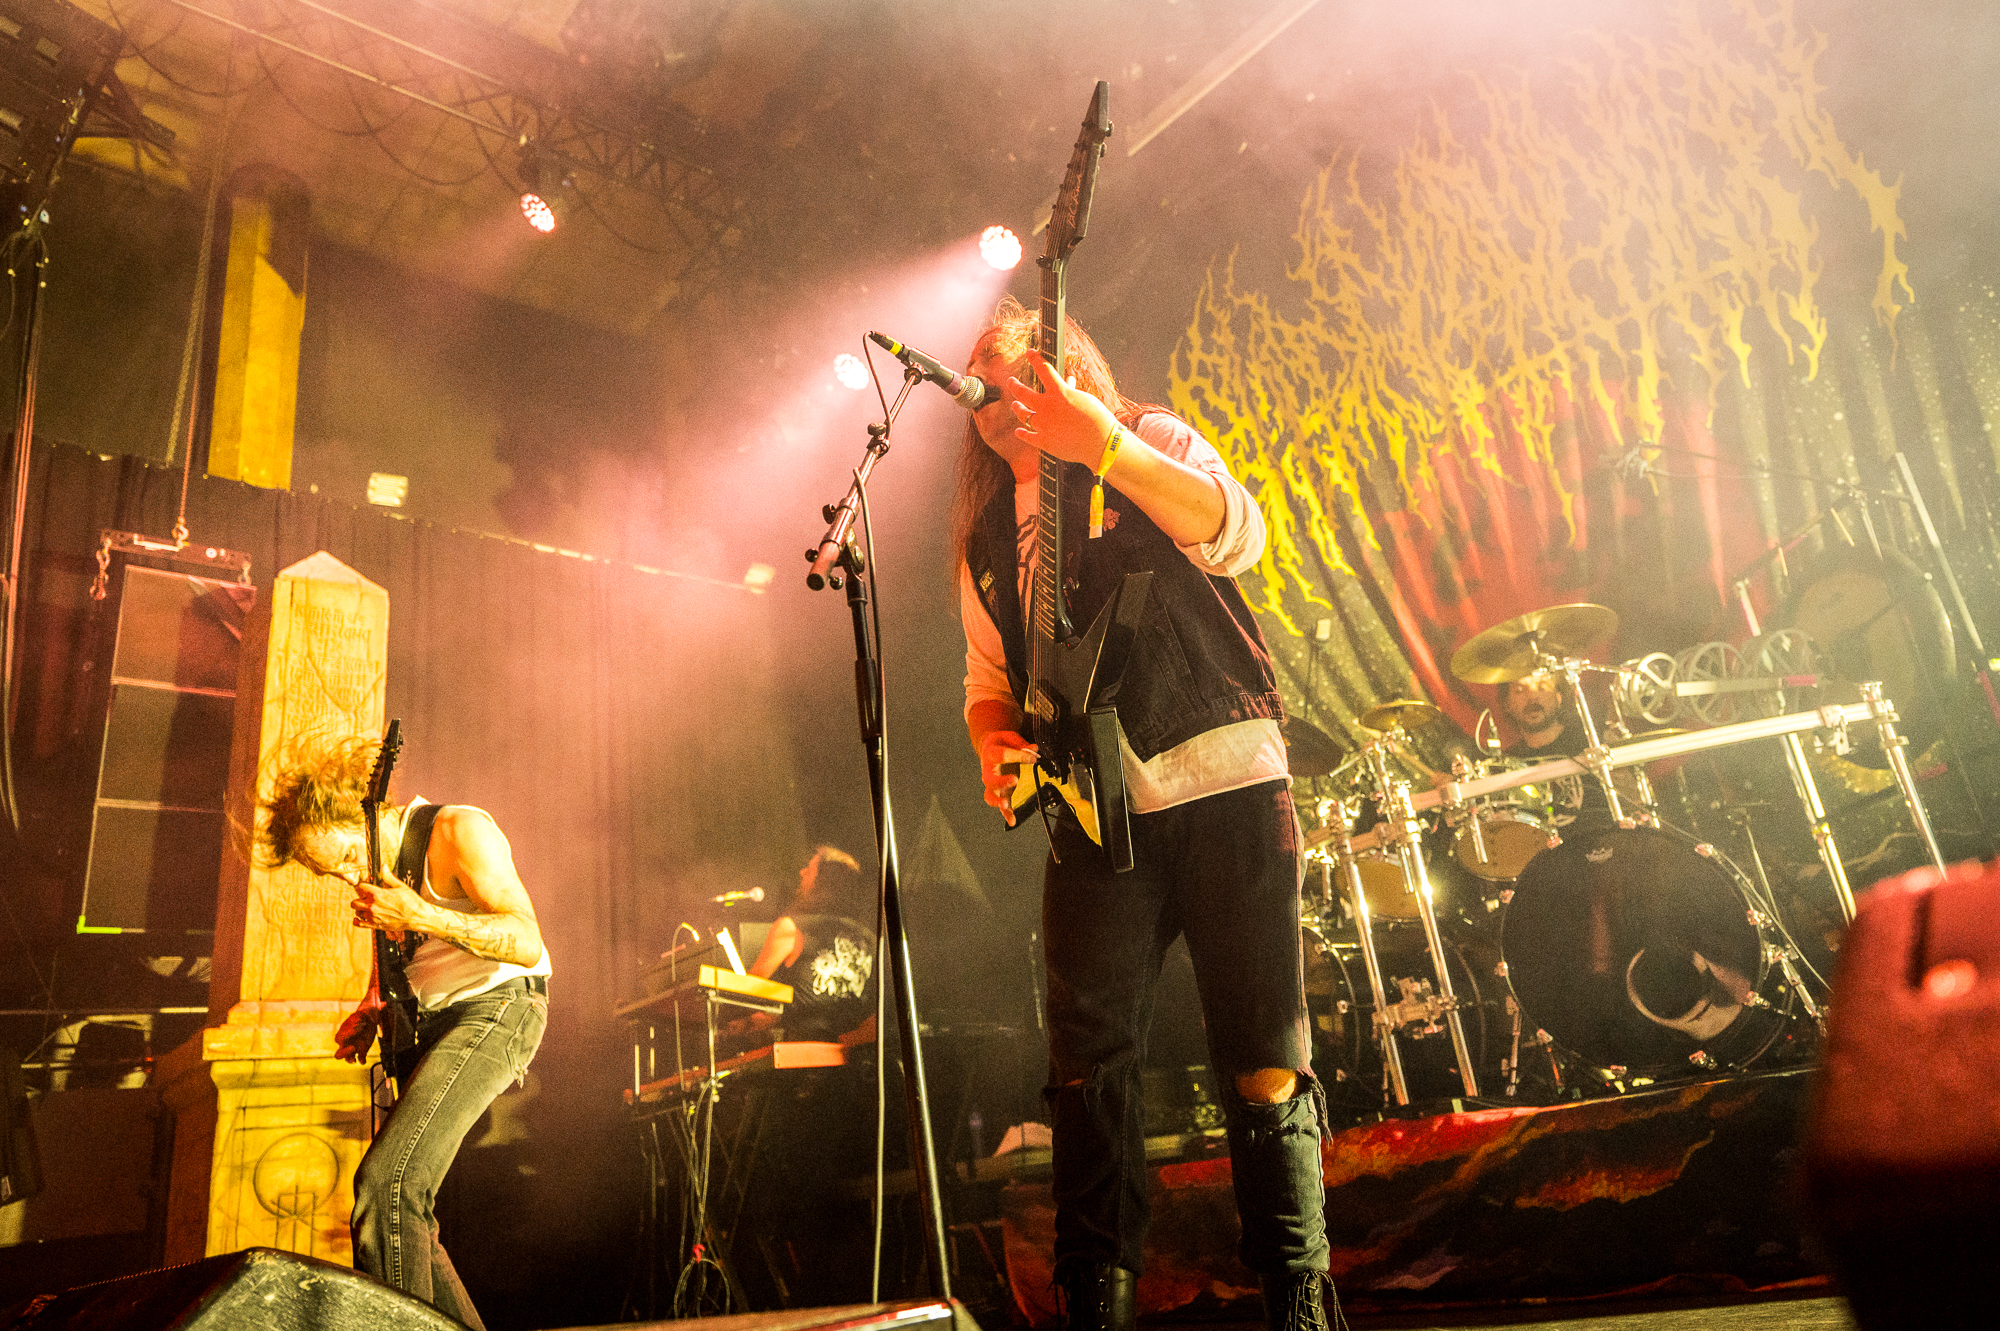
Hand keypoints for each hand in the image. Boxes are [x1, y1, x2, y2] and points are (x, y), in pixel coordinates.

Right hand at [335, 1005, 379, 1063]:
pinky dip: (362, 1060)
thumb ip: (368, 1000)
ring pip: (347, 1058)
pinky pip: (360, 1059)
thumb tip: (375, 988)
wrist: (370, 1018)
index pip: (339, 1038)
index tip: (357, 1029)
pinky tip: (364, 1060)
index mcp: (345, 1031)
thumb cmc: (366, 1012)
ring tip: (355, 1059)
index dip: (347, 1035)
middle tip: (353, 1047)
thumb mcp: (366, 1007)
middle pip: (338, 1053)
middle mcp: (347, 1041)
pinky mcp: (362, 1050)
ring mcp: (354, 1047)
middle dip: (344, 1052)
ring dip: (351, 1059)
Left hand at [351, 867, 430, 933]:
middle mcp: (372, 906)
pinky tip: (363, 916)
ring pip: (356, 912)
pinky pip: (358, 923)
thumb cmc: (411, 902)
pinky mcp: (375, 925)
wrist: (418, 917)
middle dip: (359, 898)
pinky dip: (358, 920)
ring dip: (360, 909)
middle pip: (354, 901)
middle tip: (366, 898)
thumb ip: (388, 877)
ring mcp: (373, 917)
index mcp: (377, 894)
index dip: (363, 885)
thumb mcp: (400, 886)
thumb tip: (383, 867)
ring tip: (367, 907)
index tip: (366, 886)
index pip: (360, 887)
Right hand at [978, 728, 1035, 821]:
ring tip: (1005, 805)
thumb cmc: (1001, 743)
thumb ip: (1021, 743)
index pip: (1002, 755)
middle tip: (1015, 779)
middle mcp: (988, 771)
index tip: (1033, 757)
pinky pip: (1000, 805)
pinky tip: (1012, 821)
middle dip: (1001, 781)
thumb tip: (1034, 749)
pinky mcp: (999, 792)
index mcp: (991, 754)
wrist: (989, 748)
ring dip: (998, 801)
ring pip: (990, 795)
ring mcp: (992, 784)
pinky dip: (1006, 814)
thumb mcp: (1009, 737)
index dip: (1019, 756)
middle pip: (990, 779)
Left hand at [1008, 351, 1119, 468]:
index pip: (1043, 369)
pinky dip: (1022, 433)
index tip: (1029, 353)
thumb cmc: (1097, 418)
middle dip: (1014, 385)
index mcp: (1059, 392)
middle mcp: (1046, 407)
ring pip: (1022, 414)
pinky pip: (1027, 436)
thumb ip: (1071, 390)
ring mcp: (1043, 425)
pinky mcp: (1044, 442)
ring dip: (1017, 408)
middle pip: (1022, 392)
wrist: (1100, 443)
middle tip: (1011, 381)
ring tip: (1015, 405)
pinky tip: (1018, 431)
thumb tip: (1067, 381)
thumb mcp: (1084, 398)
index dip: (1034, 358)